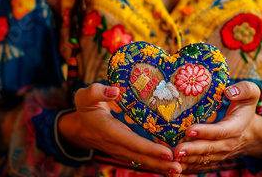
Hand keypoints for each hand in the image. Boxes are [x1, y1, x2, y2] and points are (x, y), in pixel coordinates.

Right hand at [58, 84, 181, 173]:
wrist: (81, 127)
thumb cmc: (86, 106)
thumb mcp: (86, 96)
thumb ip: (97, 92)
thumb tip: (115, 91)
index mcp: (109, 130)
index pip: (131, 142)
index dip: (149, 149)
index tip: (166, 153)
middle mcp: (117, 144)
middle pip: (140, 157)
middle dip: (160, 163)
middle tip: (179, 167)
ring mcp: (122, 150)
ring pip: (142, 160)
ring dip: (161, 167)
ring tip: (180, 170)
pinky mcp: (127, 151)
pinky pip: (142, 159)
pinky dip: (156, 164)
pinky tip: (171, 166)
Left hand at [172, 81, 261, 171]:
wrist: (251, 133)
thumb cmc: (246, 109)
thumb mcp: (252, 94)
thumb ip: (245, 90)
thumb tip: (230, 91)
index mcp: (235, 127)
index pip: (219, 131)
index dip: (205, 132)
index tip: (189, 129)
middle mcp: (228, 144)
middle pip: (209, 148)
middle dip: (192, 150)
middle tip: (176, 150)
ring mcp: (220, 154)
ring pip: (203, 159)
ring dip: (187, 160)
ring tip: (172, 158)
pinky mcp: (213, 158)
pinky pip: (200, 165)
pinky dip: (188, 167)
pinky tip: (174, 167)